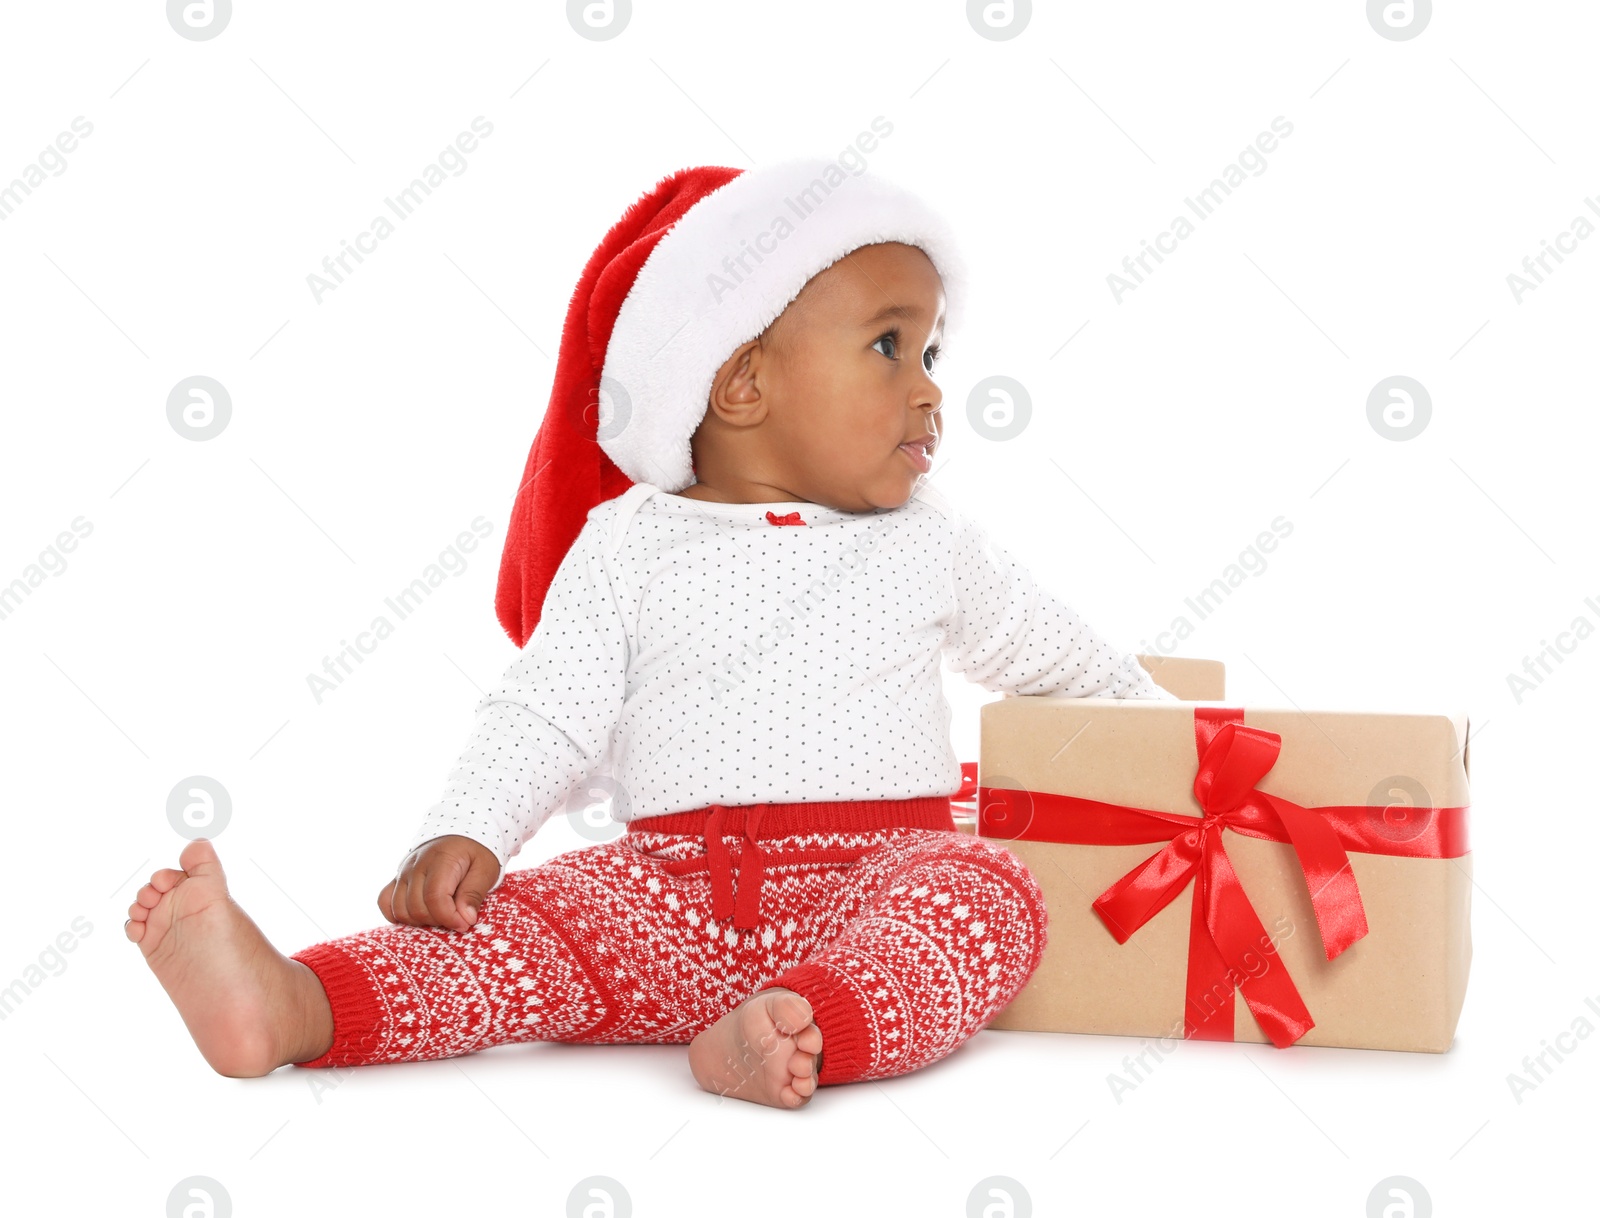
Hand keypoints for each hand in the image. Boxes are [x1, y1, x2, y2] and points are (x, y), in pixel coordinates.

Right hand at [378, 835, 500, 930]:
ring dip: (421, 921)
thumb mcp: (486, 869)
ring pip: (399, 909)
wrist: (461, 833)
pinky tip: (418, 916)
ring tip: (441, 915)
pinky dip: (398, 915)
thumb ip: (474, 894)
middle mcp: (416, 865)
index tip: (465, 923)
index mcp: (440, 860)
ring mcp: (403, 872)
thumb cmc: (476, 851)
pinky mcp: (397, 878)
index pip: (435, 898)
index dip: (449, 918)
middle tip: (457, 918)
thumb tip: (466, 920)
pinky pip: (385, 902)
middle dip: (439, 921)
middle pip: (417, 908)